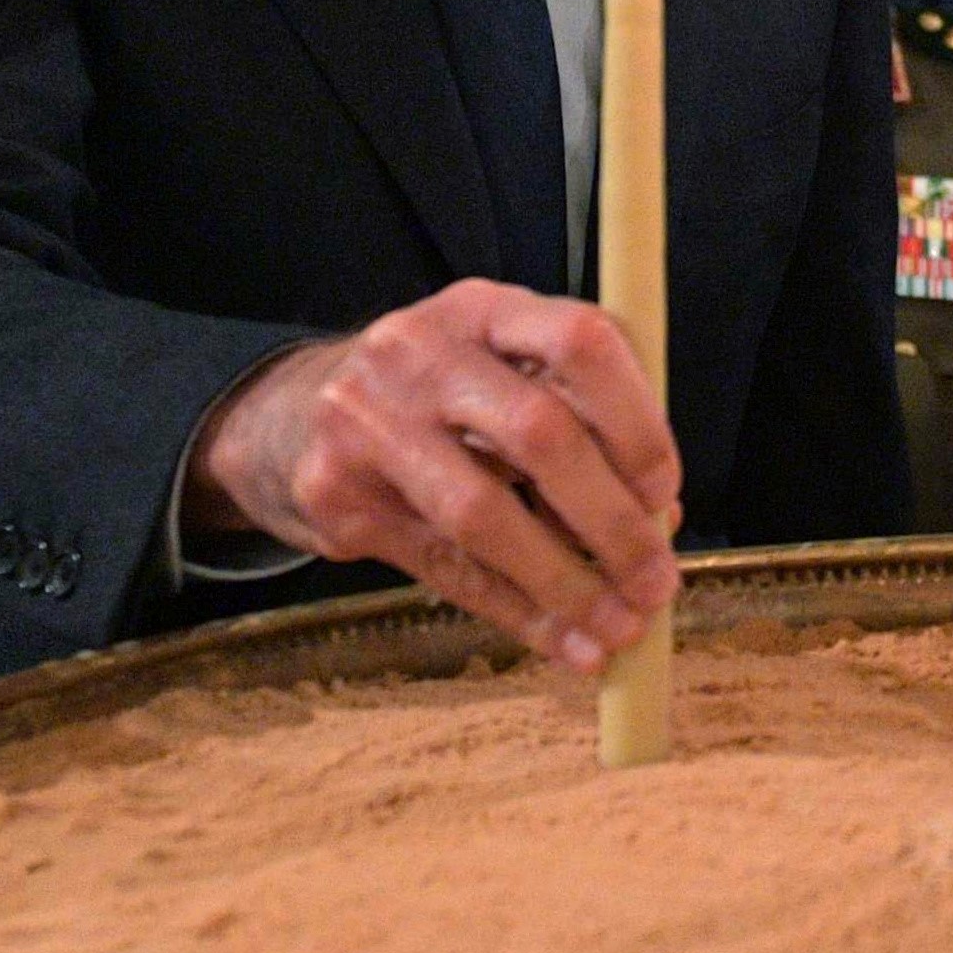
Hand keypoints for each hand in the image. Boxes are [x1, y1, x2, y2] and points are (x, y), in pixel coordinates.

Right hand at [182, 281, 680, 672]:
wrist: (287, 416)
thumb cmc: (434, 398)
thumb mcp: (499, 371)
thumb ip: (580, 423)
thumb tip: (659, 520)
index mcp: (483, 308)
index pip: (580, 341)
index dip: (637, 421)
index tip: (665, 492)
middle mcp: (421, 352)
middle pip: (540, 434)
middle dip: (612, 522)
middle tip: (657, 583)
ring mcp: (368, 421)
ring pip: (485, 515)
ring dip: (566, 584)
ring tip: (620, 629)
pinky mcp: (337, 495)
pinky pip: (445, 567)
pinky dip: (518, 612)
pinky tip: (565, 644)